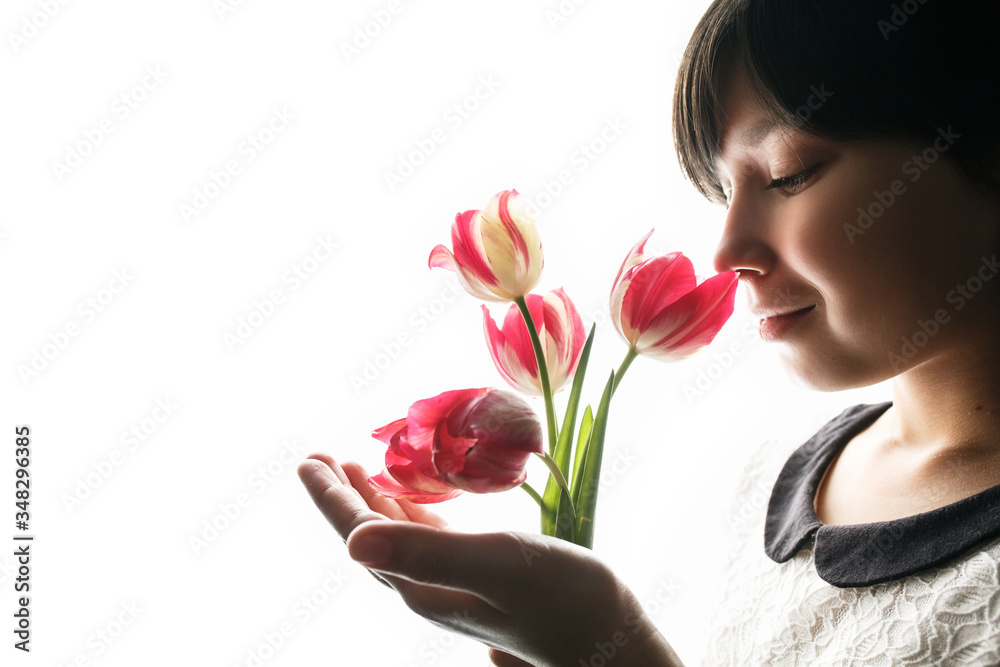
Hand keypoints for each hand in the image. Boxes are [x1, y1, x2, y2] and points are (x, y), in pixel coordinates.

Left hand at [297, 453, 683, 666]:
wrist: (608, 637)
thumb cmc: (563, 598)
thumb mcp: (497, 565)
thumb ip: (427, 551)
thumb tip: (353, 543)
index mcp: (421, 583)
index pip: (360, 535)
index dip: (331, 497)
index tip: (308, 458)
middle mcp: (427, 587)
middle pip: (368, 536)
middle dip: (340, 496)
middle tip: (318, 456)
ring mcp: (452, 584)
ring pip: (395, 537)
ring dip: (370, 501)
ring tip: (353, 467)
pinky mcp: (479, 577)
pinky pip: (427, 539)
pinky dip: (409, 511)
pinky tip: (410, 497)